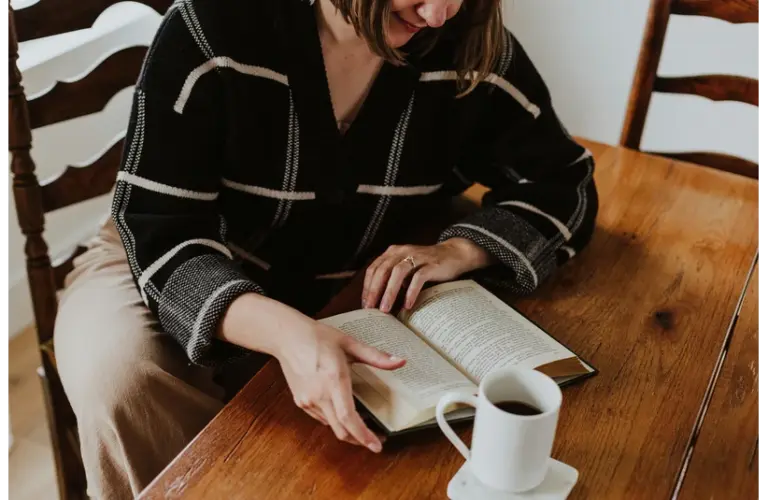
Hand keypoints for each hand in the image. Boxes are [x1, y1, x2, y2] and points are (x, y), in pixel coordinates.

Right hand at [276, 319, 405, 451]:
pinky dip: (334, 420)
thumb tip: (400, 361)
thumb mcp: (350, 343)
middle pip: (341, 430)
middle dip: (359, 440)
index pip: (348, 417)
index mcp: (334, 380)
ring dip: (347, 429)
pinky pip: (321, 418)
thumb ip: (376, 356)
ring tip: (361, 423)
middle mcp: (319, 395)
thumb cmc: (318, 337)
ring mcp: (308, 400)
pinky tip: (341, 411)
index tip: (376, 446)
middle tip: (376, 440)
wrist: (287, 336)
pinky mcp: (301, 401)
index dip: (363, 435)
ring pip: (331, 425)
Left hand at [362, 238, 493, 311]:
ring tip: (385, 309)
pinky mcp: (431, 264)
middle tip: (371, 309)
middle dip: (375, 291)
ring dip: (389, 292)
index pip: (374, 268)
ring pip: (398, 273)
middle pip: (383, 270)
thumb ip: (393, 278)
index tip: (365, 304)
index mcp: (393, 252)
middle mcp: (403, 251)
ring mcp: (417, 256)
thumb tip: (378, 300)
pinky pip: (418, 278)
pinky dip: (410, 292)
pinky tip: (407, 305)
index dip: (367, 286)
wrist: (454, 254)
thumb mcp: (406, 268)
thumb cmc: (427, 265)